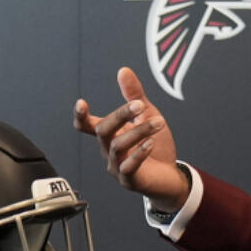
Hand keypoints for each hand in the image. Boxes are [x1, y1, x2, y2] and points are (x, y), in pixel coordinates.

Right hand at [73, 67, 188, 212]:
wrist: (170, 176)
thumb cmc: (156, 147)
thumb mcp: (147, 116)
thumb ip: (134, 96)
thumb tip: (123, 70)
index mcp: (109, 135)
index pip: (86, 126)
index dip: (80, 116)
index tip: (81, 103)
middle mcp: (108, 150)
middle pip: (103, 131)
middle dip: (121, 115)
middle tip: (140, 105)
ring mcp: (116, 166)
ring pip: (118, 146)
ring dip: (139, 132)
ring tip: (158, 123)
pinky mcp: (128, 180)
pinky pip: (128, 167)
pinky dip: (139, 153)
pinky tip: (150, 143)